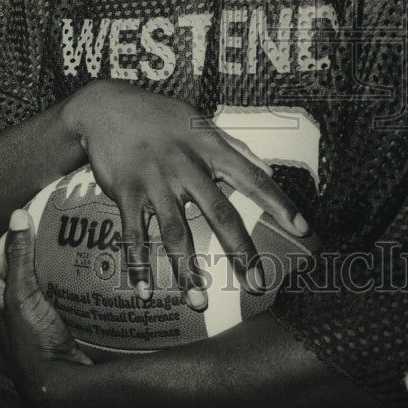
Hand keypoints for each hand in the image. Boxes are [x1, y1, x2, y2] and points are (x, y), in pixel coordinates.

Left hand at [0, 209, 93, 407]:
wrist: (60, 385)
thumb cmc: (34, 344)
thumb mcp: (22, 296)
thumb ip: (20, 258)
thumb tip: (17, 216)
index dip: (1, 246)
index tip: (20, 225)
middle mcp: (15, 316)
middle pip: (17, 278)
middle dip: (30, 256)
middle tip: (49, 234)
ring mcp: (37, 324)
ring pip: (42, 290)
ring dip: (53, 271)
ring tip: (70, 250)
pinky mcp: (59, 330)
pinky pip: (63, 302)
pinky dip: (71, 288)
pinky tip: (86, 278)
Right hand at [60, 79, 310, 308]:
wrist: (104, 106)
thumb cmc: (157, 114)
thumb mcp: (198, 120)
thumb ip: (233, 146)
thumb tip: (265, 169)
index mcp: (209, 147)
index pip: (252, 177)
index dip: (279, 203)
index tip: (303, 228)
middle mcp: (185, 165)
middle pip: (219, 212)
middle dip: (239, 251)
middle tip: (255, 284)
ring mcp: (155, 180)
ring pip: (175, 232)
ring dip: (186, 270)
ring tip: (198, 301)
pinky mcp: (126, 191)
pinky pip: (133, 234)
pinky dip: (138, 264)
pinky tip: (144, 291)